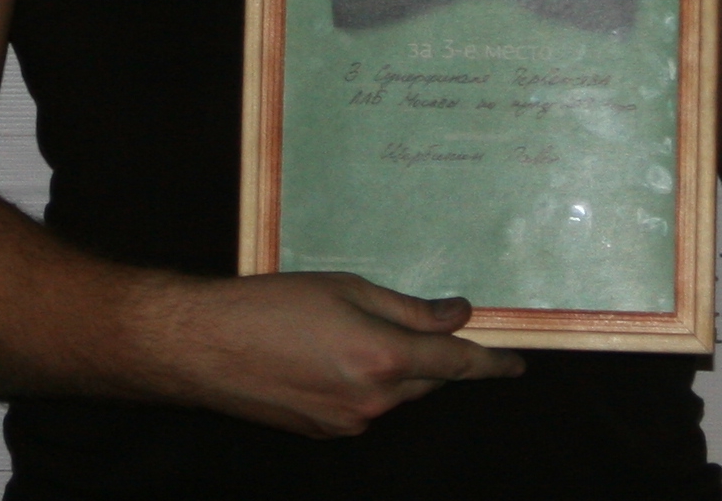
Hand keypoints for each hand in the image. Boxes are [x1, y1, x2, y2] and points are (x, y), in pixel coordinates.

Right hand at [154, 271, 524, 438]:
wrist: (205, 346)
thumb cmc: (270, 305)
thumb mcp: (345, 288)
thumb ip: (408, 307)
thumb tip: (458, 314)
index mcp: (383, 358)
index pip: (456, 363)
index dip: (491, 363)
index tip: (517, 363)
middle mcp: (374, 401)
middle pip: (427, 380)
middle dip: (432, 356)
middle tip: (422, 324)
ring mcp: (349, 424)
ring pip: (395, 395)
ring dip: (392, 369)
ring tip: (348, 332)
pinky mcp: (324, 433)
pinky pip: (364, 408)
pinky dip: (363, 384)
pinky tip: (327, 357)